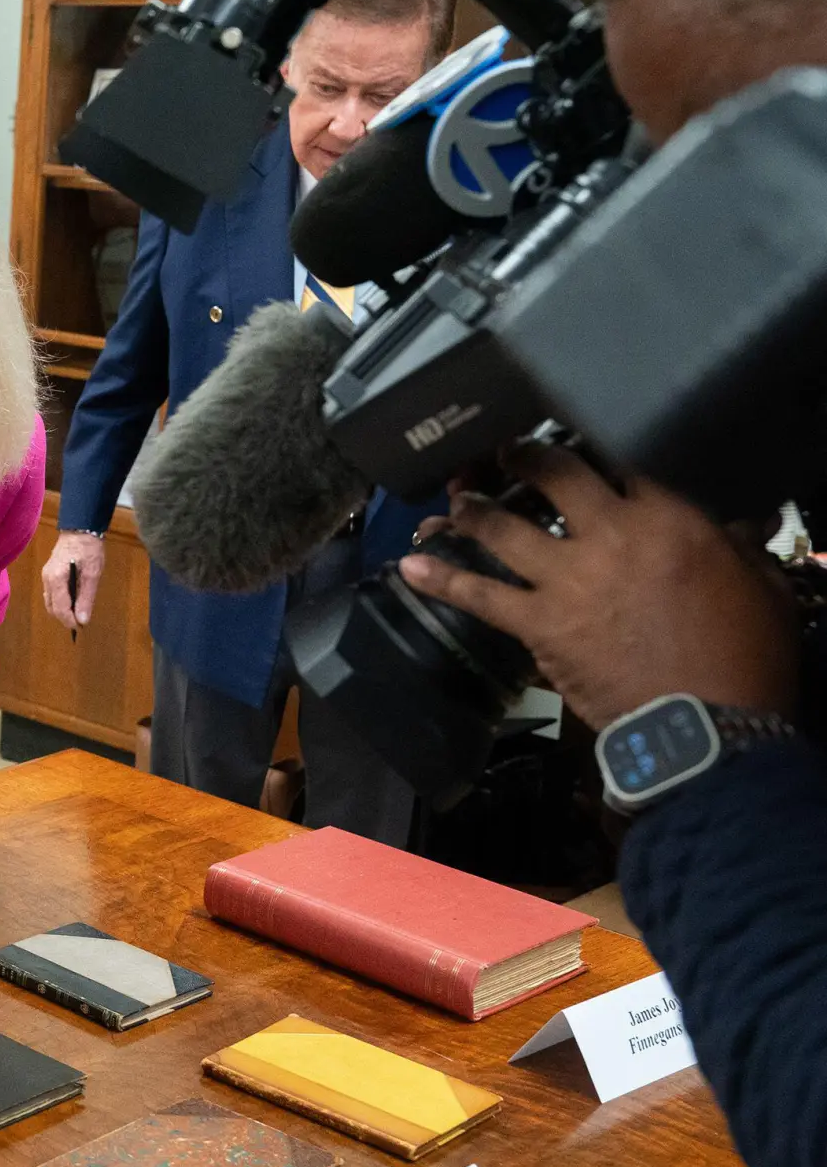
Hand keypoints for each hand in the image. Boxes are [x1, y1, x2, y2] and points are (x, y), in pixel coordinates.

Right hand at [41, 531, 105, 630]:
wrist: (80, 528)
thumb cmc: (88, 549)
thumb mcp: (92, 574)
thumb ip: (86, 598)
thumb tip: (83, 620)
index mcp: (57, 579)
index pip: (60, 608)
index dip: (70, 621)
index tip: (82, 626)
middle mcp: (47, 579)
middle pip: (52, 608)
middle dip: (65, 617)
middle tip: (82, 620)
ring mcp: (46, 576)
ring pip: (50, 602)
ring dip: (63, 610)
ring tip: (79, 611)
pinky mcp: (49, 574)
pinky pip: (51, 594)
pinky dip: (61, 602)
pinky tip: (73, 600)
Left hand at [397, 445, 796, 728]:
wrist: (707, 725)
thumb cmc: (746, 656)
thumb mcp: (760, 584)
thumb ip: (736, 543)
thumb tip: (734, 521)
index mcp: (669, 518)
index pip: (621, 461)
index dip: (595, 447)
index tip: (579, 442)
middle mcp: (609, 535)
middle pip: (552, 475)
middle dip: (522, 457)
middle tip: (502, 452)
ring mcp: (566, 579)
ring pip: (503, 528)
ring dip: (472, 509)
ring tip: (455, 496)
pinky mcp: (538, 624)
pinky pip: (479, 596)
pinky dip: (440, 579)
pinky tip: (407, 564)